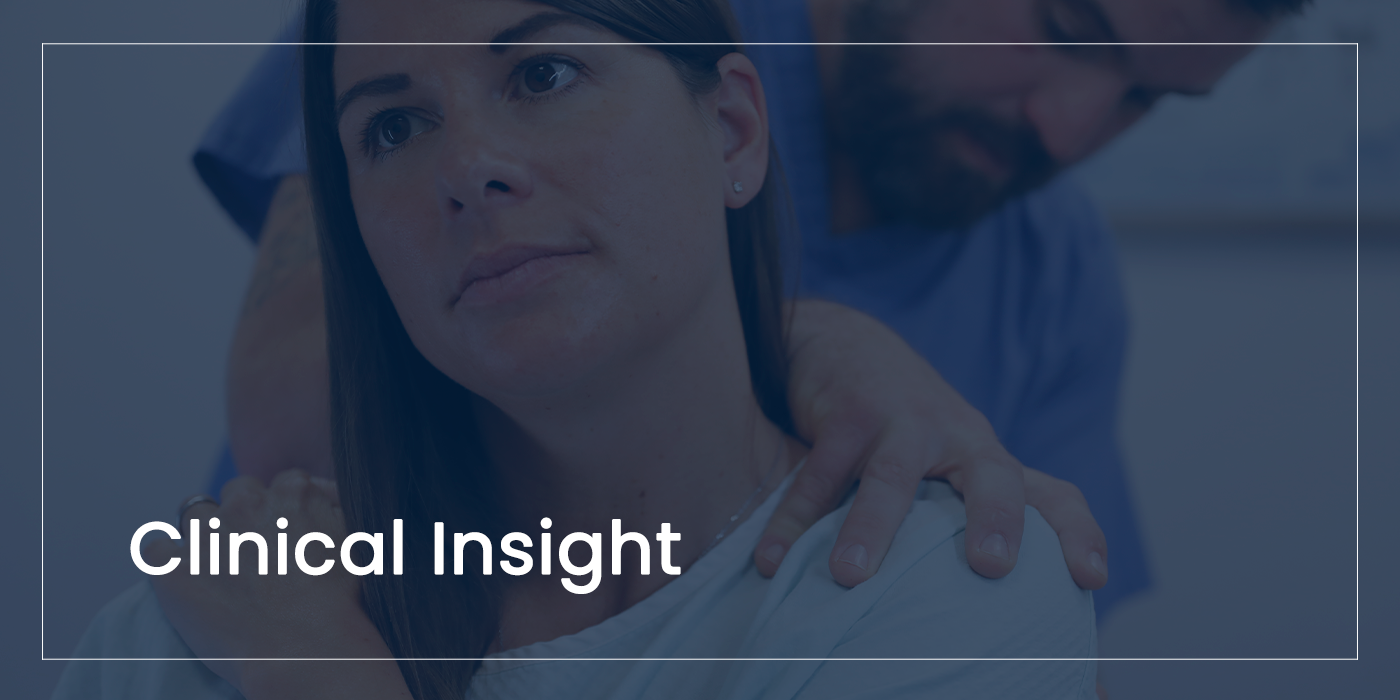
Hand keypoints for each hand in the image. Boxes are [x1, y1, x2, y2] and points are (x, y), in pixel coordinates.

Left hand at [146, 471, 388, 693]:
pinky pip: (155, 550)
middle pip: (235, 493)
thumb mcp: (356, 542)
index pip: (280, 484)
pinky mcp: (172, 569)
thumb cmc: (340, 605)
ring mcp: (206, 535)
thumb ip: (333, 509)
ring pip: (193, 514)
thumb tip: (322, 496)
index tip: (282, 534)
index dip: (280, 510)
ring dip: (203, 535)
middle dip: (240, 517)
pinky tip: (183, 582)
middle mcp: (246, 504)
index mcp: (292, 493)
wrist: (307, 651)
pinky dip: (166, 563)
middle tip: (250, 554)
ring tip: (214, 568)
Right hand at [757, 300, 1108, 589]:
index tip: (1090, 579)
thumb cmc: (901, 429)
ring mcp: (902, 420)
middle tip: (991, 567)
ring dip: (870, 525)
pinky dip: (793, 518)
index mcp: (987, 458)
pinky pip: (818, 472)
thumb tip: (981, 617)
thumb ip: (957, 520)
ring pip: (893, 474)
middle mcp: (957, 437)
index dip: (1075, 533)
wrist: (845, 345)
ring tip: (850, 577)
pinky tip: (773, 560)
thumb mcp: (942, 467)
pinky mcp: (848, 411)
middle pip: (993, 475)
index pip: (1050, 494)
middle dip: (996, 518)